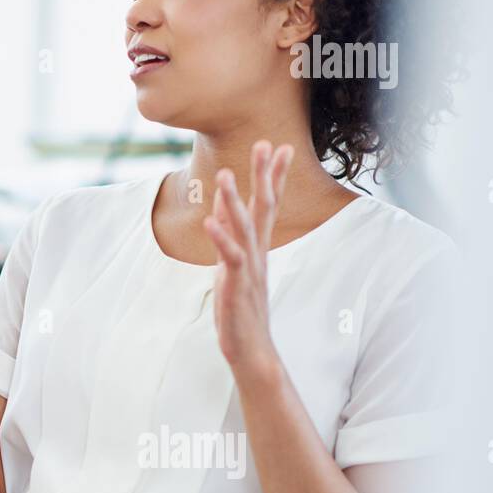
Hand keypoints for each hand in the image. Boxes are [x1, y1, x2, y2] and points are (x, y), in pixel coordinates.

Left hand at [202, 140, 293, 371]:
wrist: (251, 349)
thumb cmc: (241, 307)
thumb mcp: (233, 264)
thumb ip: (229, 233)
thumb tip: (221, 202)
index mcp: (257, 248)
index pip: (268, 205)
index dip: (274, 176)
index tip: (281, 146)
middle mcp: (257, 254)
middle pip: (264, 209)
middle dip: (264, 176)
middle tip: (265, 143)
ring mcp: (249, 270)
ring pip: (244, 229)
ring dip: (234, 201)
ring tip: (225, 174)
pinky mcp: (236, 287)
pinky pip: (230, 259)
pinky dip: (221, 239)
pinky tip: (210, 221)